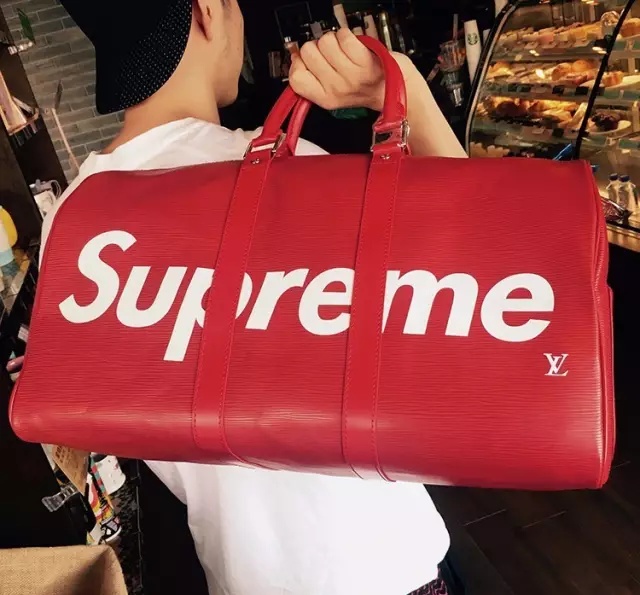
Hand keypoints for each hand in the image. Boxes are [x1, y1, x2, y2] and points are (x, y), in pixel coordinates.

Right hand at [289, 29, 416, 111]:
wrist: (396, 91)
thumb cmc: (365, 89)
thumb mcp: (333, 91)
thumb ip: (312, 76)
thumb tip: (295, 55)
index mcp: (325, 98)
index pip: (295, 77)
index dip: (299, 63)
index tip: (309, 63)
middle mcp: (336, 88)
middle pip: (307, 52)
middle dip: (318, 49)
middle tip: (333, 58)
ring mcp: (350, 75)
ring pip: (325, 41)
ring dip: (335, 41)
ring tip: (346, 53)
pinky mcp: (363, 61)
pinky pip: (343, 36)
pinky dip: (349, 37)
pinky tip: (355, 48)